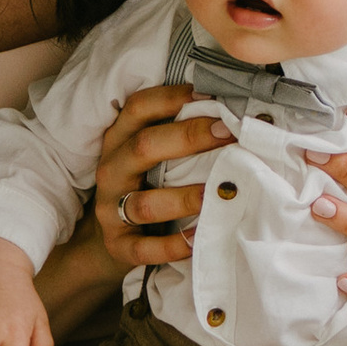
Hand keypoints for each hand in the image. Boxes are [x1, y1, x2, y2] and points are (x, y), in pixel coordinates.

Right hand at [91, 80, 229, 271]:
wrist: (113, 237)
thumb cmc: (146, 185)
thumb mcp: (152, 155)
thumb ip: (180, 134)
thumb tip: (235, 114)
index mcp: (119, 139)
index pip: (138, 108)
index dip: (171, 98)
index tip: (211, 97)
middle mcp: (112, 170)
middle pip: (143, 147)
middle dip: (187, 137)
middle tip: (228, 133)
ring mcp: (111, 209)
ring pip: (144, 203)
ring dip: (183, 198)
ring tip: (217, 193)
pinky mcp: (119, 245)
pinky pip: (145, 248)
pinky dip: (174, 245)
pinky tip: (200, 239)